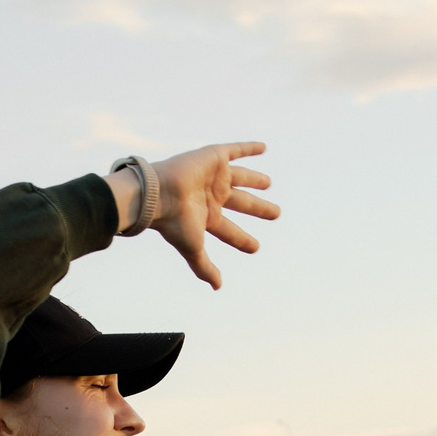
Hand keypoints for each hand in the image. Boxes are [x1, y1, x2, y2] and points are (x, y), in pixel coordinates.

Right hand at [141, 142, 278, 289]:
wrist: (160, 193)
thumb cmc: (175, 222)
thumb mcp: (194, 248)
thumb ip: (205, 267)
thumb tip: (218, 288)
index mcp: (207, 217)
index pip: (230, 230)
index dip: (242, 239)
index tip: (255, 248)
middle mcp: (212, 196)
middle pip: (241, 204)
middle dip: (258, 209)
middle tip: (276, 214)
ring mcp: (213, 177)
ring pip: (240, 178)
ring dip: (254, 180)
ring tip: (269, 183)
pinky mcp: (213, 158)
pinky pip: (234, 150)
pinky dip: (248, 148)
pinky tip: (264, 147)